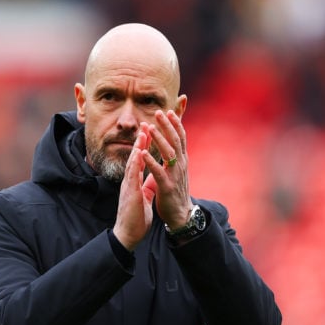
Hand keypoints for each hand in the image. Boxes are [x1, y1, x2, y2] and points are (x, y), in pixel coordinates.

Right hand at [112, 128, 155, 250]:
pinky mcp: (129, 193)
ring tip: (142, 133)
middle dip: (141, 141)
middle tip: (146, 124)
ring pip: (133, 162)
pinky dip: (135, 163)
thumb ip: (147, 186)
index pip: (141, 161)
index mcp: (135, 182)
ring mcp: (128, 186)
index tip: (151, 133)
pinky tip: (137, 153)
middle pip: (136, 157)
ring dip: (137, 147)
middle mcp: (130, 181)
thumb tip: (153, 177)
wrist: (129, 234)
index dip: (145, 147)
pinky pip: (132, 176)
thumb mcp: (144, 197)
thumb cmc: (136, 218)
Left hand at [141, 110, 192, 229]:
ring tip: (151, 128)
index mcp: (182, 160)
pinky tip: (142, 153)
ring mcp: (174, 175)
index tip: (168, 110)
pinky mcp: (167, 186)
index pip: (181, 138)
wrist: (180, 214)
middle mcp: (181, 165)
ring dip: (159, 139)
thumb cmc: (176, 190)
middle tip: (159, 112)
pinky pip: (158, 172)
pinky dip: (150, 161)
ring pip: (168, 153)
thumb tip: (172, 143)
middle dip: (167, 126)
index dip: (175, 124)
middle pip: (175, 141)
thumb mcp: (177, 170)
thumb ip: (174, 156)